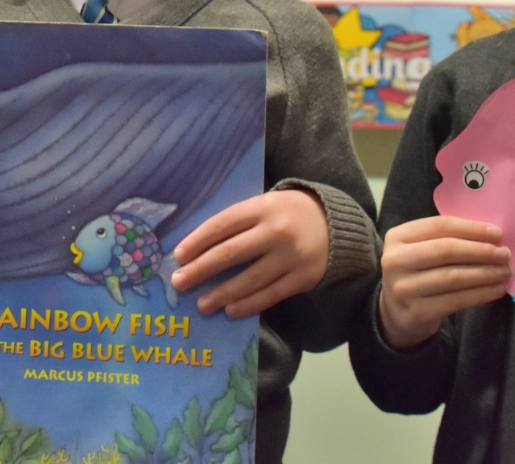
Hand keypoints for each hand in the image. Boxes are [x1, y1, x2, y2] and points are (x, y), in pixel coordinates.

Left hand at [169, 190, 328, 318]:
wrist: (337, 225)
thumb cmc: (288, 214)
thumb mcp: (266, 205)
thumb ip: (239, 221)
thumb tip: (198, 247)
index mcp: (263, 207)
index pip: (222, 224)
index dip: (197, 241)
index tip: (178, 256)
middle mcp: (277, 230)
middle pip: (231, 253)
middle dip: (201, 270)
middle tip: (179, 282)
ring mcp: (291, 256)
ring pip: (249, 279)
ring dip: (221, 293)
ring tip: (202, 304)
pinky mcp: (303, 278)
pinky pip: (271, 294)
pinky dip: (249, 304)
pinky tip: (230, 310)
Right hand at [377, 216, 510, 350]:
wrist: (395, 314)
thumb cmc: (416, 273)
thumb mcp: (420, 250)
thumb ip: (446, 239)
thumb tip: (491, 236)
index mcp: (397, 237)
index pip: (439, 226)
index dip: (471, 228)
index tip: (497, 233)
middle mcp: (396, 261)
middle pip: (446, 250)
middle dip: (481, 251)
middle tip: (504, 254)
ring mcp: (404, 288)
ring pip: (453, 276)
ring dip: (485, 273)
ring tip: (505, 272)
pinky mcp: (417, 312)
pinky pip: (457, 300)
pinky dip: (481, 294)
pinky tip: (497, 290)